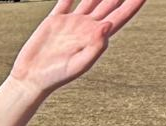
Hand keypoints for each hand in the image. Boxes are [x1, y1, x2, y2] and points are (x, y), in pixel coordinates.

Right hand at [8, 0, 145, 94]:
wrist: (31, 78)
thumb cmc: (56, 77)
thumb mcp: (79, 65)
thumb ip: (96, 46)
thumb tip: (108, 24)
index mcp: (96, 37)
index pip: (121, 16)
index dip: (134, 4)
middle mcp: (86, 27)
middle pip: (109, 3)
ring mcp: (71, 23)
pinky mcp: (54, 20)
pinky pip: (65, 1)